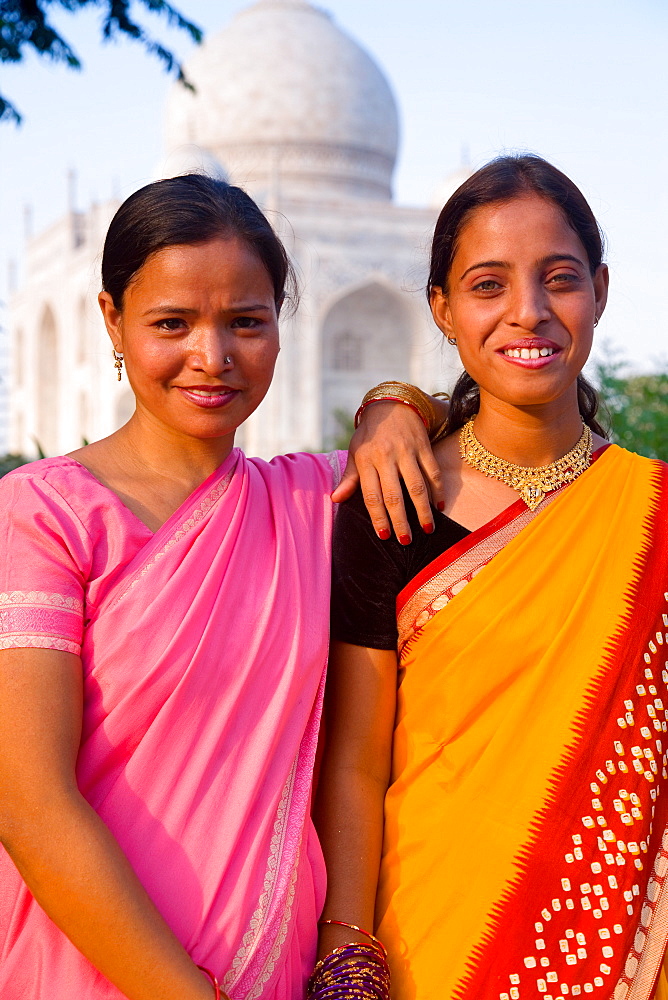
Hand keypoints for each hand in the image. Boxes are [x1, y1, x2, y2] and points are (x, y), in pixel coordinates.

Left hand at [331, 400, 445, 542]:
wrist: (391, 405)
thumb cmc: (369, 435)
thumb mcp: (355, 452)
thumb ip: (349, 478)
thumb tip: (335, 499)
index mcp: (366, 460)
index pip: (371, 495)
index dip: (378, 517)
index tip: (384, 535)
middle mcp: (386, 457)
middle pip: (394, 495)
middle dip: (400, 521)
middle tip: (406, 540)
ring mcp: (407, 451)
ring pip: (416, 486)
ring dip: (422, 510)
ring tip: (427, 528)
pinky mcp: (423, 447)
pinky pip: (432, 472)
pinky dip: (438, 490)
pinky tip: (439, 506)